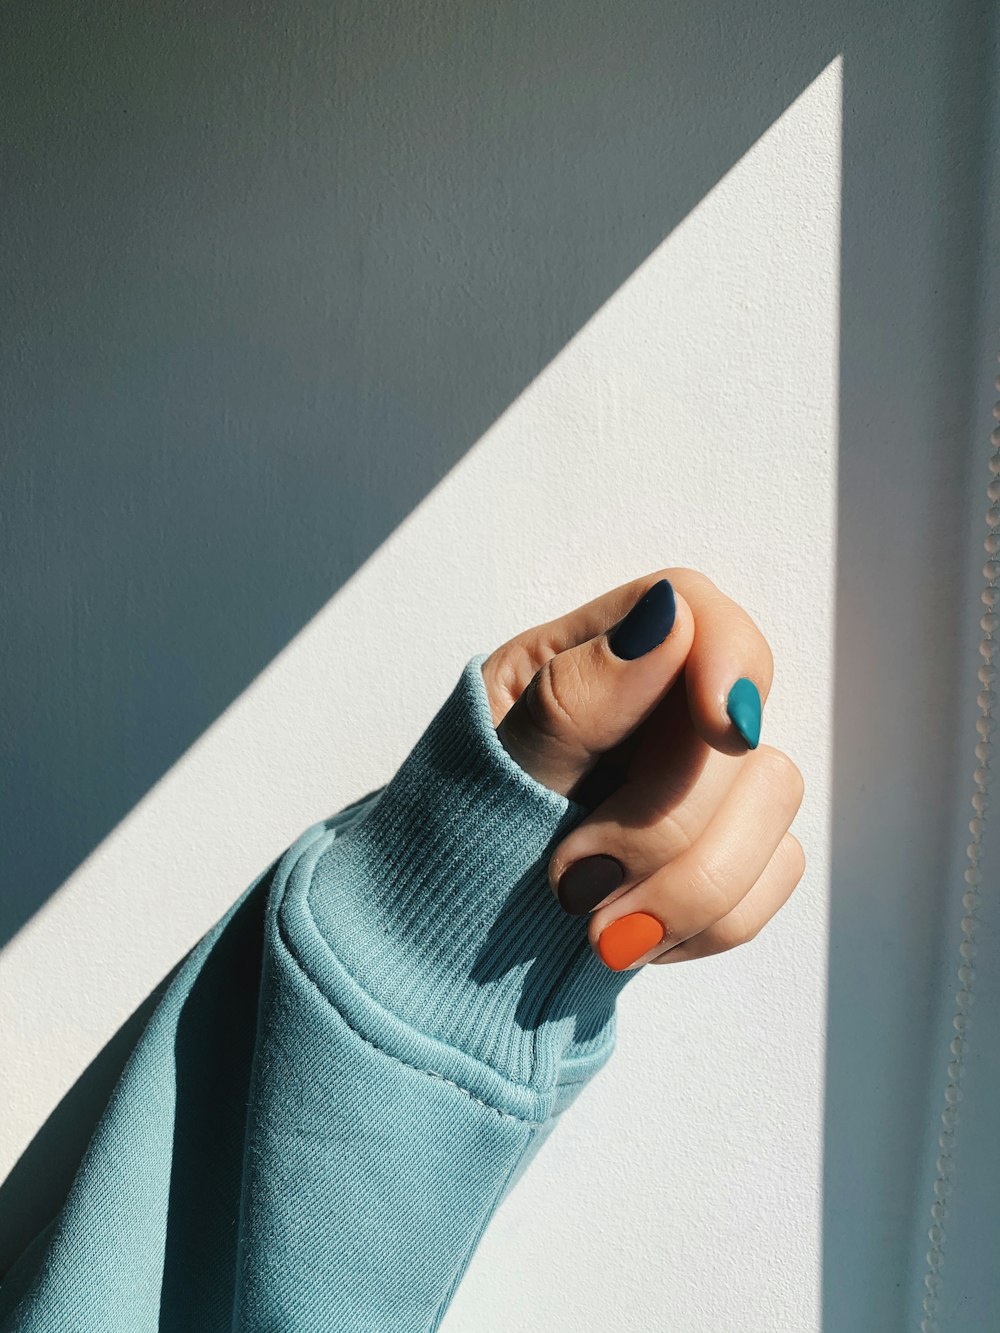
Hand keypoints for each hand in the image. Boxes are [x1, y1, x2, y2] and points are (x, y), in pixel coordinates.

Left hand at [480, 569, 805, 971]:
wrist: (450, 938)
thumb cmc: (459, 833)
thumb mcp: (494, 766)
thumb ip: (577, 697)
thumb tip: (669, 618)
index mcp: (593, 655)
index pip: (694, 608)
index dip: (727, 658)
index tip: (720, 726)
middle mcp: (663, 705)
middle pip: (738, 726)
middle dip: (663, 824)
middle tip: (575, 884)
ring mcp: (705, 776)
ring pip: (774, 801)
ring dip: (689, 887)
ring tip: (598, 934)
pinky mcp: (731, 847)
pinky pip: (773, 873)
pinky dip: (706, 922)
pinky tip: (637, 935)